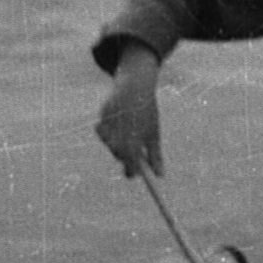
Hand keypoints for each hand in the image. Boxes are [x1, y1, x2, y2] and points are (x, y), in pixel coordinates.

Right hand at [97, 50, 163, 175]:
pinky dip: (108, 131)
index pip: (131, 162)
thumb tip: (160, 176)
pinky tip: (117, 121)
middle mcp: (123, 131)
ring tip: (127, 129)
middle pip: (118, 154)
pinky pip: (103, 131)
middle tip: (132, 149)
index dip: (132, 170)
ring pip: (109, 143)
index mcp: (137, 137)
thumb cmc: (147, 112)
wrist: (136, 86)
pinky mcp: (103, 114)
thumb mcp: (154, 134)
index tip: (133, 173)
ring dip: (116, 142)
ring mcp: (111, 122)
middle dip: (125, 156)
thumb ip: (155, 156)